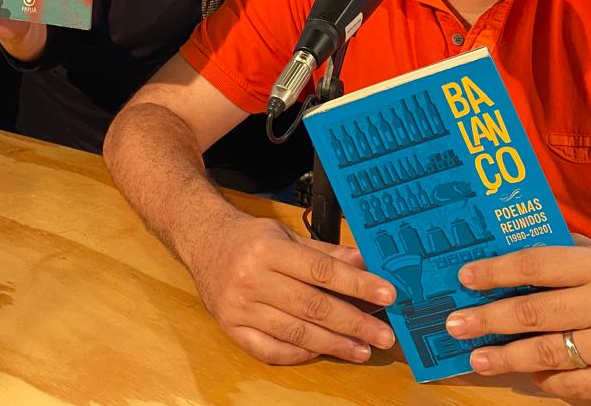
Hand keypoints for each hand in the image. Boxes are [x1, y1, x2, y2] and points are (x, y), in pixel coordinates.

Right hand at [188, 214, 396, 365]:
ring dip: (334, 344)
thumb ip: (325, 252)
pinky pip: (271, 350)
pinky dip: (300, 355)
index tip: (386, 295)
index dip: (357, 284)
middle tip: (383, 335)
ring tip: (362, 349)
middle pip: (312, 306)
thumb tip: (364, 262)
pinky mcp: (232, 328)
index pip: (321, 270)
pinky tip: (323, 352)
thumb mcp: (286, 235)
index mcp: (267, 250)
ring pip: (296, 332)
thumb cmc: (249, 239)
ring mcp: (239, 307)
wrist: (204, 243)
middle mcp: (251, 279)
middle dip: (354, 323)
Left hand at [445, 237, 590, 400]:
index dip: (497, 271)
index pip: (537, 265)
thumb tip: (498, 250)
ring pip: (548, 354)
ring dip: (506, 357)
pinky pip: (571, 385)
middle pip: (536, 313)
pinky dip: (544, 380)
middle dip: (488, 319)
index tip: (464, 278)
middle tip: (455, 324)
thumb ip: (558, 255)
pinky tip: (524, 373)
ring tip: (476, 357)